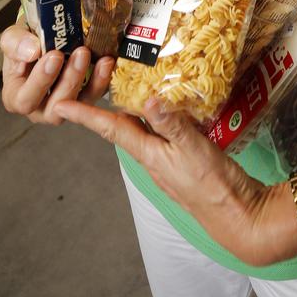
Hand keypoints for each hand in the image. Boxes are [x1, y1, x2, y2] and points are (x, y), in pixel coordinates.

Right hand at [0, 23, 114, 125]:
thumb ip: (15, 43)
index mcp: (16, 97)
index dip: (41, 80)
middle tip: (81, 53)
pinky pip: (95, 96)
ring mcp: (63, 106)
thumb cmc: (24, 45)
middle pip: (55, 108)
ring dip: (91, 82)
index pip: (26, 99)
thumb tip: (32, 51)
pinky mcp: (83, 100)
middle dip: (70, 80)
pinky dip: (103, 80)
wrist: (42, 39)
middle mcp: (40, 108)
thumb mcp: (12, 38)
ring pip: (78, 105)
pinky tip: (107, 62)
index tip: (55, 56)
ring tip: (98, 58)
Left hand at [54, 97, 296, 265]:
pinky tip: (163, 106)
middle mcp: (152, 156)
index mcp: (149, 153)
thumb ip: (172, 123)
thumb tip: (148, 98)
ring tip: (121, 87)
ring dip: (128, 110)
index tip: (60, 103)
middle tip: (90, 83)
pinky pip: (158, 134)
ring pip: (140, 130)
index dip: (85, 114)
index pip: (110, 128)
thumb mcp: (193, 148)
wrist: (236, 213)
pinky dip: (153, 117)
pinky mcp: (181, 159)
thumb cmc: (214, 183)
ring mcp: (166, 160)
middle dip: (102, 108)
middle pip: (120, 127)